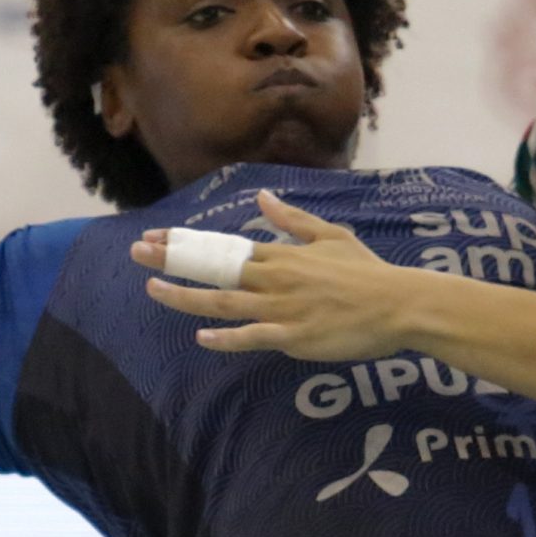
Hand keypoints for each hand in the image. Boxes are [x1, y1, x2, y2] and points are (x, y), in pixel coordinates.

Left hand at [131, 189, 414, 359]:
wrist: (399, 304)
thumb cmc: (368, 273)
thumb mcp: (332, 236)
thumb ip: (293, 221)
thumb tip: (263, 199)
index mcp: (282, 255)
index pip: (223, 246)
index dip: (186, 242)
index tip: (154, 237)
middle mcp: (276, 278)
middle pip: (215, 268)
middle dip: (173, 260)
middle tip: (137, 253)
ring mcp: (283, 308)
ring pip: (225, 302)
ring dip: (186, 296)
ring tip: (153, 290)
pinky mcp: (295, 336)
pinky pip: (254, 337)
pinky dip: (227, 337)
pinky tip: (202, 337)